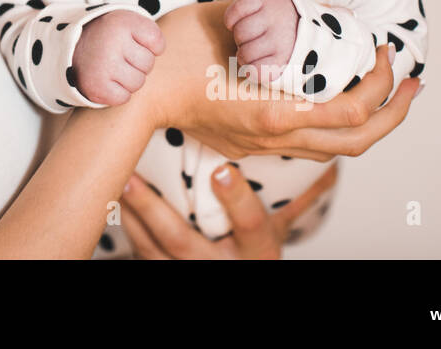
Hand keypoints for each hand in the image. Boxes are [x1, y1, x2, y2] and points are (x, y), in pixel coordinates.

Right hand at [71, 10, 164, 104]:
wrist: (70, 48)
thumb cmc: (108, 37)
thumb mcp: (127, 23)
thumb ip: (150, 33)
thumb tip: (162, 54)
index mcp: (122, 22)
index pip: (157, 44)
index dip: (149, 47)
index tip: (134, 42)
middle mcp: (112, 42)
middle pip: (148, 64)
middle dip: (138, 63)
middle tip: (120, 56)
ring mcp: (103, 65)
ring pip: (138, 82)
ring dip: (129, 79)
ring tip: (113, 68)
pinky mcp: (96, 87)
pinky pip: (123, 97)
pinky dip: (117, 93)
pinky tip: (107, 80)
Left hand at [119, 159, 338, 258]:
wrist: (240, 278)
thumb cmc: (254, 250)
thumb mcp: (279, 229)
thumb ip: (300, 197)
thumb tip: (329, 163)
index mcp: (257, 251)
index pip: (250, 225)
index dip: (237, 200)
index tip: (223, 170)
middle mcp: (223, 266)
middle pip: (184, 242)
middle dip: (157, 211)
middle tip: (133, 178)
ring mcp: (189, 273)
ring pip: (154, 250)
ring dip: (130, 215)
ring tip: (113, 181)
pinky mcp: (164, 273)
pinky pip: (141, 254)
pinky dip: (126, 228)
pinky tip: (111, 200)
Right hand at [137, 1, 420, 161]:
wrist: (134, 95)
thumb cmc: (172, 56)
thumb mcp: (224, 19)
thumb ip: (262, 13)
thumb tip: (291, 4)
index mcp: (276, 111)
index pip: (353, 110)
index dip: (382, 84)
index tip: (385, 52)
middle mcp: (276, 137)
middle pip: (358, 142)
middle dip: (394, 113)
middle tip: (413, 84)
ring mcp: (261, 146)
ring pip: (334, 150)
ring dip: (368, 124)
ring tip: (385, 97)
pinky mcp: (248, 145)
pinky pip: (307, 146)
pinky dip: (334, 127)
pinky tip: (332, 103)